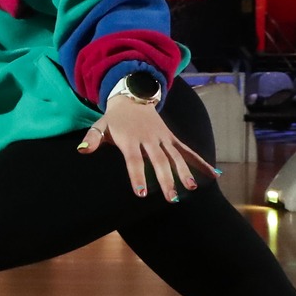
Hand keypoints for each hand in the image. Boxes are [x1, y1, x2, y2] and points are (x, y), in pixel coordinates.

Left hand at [78, 97, 216, 200]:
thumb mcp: (100, 126)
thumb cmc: (114, 119)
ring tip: (191, 188)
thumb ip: (91, 139)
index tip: (141, 193)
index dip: (138, 176)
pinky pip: (188, 150)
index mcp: (130, 139)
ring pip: (175, 156)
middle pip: (159, 162)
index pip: (134, 161)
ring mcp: (163, 138)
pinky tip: (214, 174)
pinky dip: (201, 162)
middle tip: (171, 198)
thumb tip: (81, 150)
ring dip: (184, 172)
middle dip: (166, 180)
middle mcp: (149, 139)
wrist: (132, 97)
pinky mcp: (172, 137)